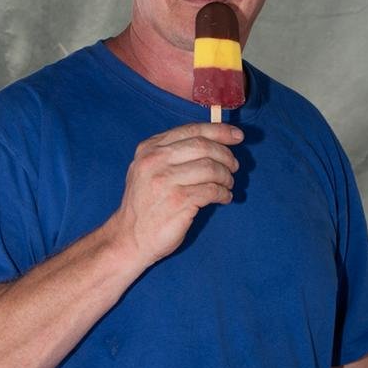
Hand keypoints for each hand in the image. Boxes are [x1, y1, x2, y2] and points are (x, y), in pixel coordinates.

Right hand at [110, 122, 242, 269]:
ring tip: (227, 185)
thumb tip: (215, 141)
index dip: (219, 131)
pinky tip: (223, 198)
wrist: (129, 237)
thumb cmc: (146, 203)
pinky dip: (223, 193)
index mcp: (150, 148)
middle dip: (226, 155)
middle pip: (204, 147)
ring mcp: (166, 180)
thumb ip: (174, 153)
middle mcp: (155, 160)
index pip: (191, 130)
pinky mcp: (178, 201)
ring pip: (210, 168)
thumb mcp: (149, 169)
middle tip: (234, 166)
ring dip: (226, 176)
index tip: (237, 136)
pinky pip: (212, 190)